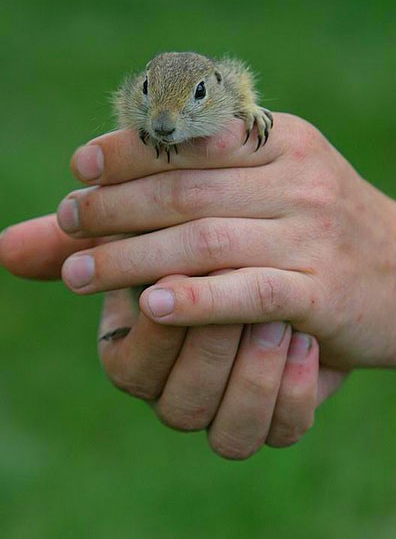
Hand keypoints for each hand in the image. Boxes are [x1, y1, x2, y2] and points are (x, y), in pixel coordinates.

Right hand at [0, 216, 344, 458]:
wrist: (290, 257)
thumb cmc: (204, 238)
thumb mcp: (150, 229)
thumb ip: (88, 236)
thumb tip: (3, 248)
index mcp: (139, 356)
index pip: (130, 368)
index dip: (152, 333)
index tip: (172, 288)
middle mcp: (179, 390)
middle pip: (179, 405)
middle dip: (207, 352)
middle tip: (236, 308)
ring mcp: (231, 409)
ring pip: (229, 432)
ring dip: (250, 375)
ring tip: (277, 322)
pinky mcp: (282, 414)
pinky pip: (283, 428)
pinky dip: (292, 393)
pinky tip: (305, 344)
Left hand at [56, 114, 395, 368]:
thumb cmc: (320, 226)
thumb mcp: (273, 181)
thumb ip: (204, 176)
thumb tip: (119, 172)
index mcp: (281, 142)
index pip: (193, 138)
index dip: (131, 150)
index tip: (80, 167)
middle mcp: (296, 179)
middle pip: (188, 189)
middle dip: (117, 206)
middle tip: (66, 220)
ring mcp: (310, 235)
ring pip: (207, 240)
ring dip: (133, 257)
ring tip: (77, 273)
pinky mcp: (320, 291)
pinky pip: (249, 291)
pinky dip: (198, 298)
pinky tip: (151, 306)